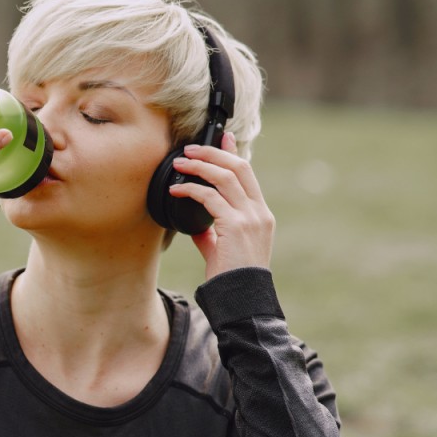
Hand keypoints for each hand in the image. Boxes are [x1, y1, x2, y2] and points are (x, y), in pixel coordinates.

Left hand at [168, 132, 275, 280]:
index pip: (248, 174)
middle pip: (239, 168)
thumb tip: (196, 225)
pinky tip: (176, 191)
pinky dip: (191, 190)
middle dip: (213, 152)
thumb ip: (213, 234)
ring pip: (225, 177)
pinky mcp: (235, 226)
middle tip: (189, 149)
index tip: (222, 136)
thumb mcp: (223, 250)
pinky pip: (210, 198)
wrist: (242, 299)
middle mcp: (259, 212)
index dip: (234, 152)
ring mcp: (250, 217)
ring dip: (199, 166)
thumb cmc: (232, 278)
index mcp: (260, 215)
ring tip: (179, 163)